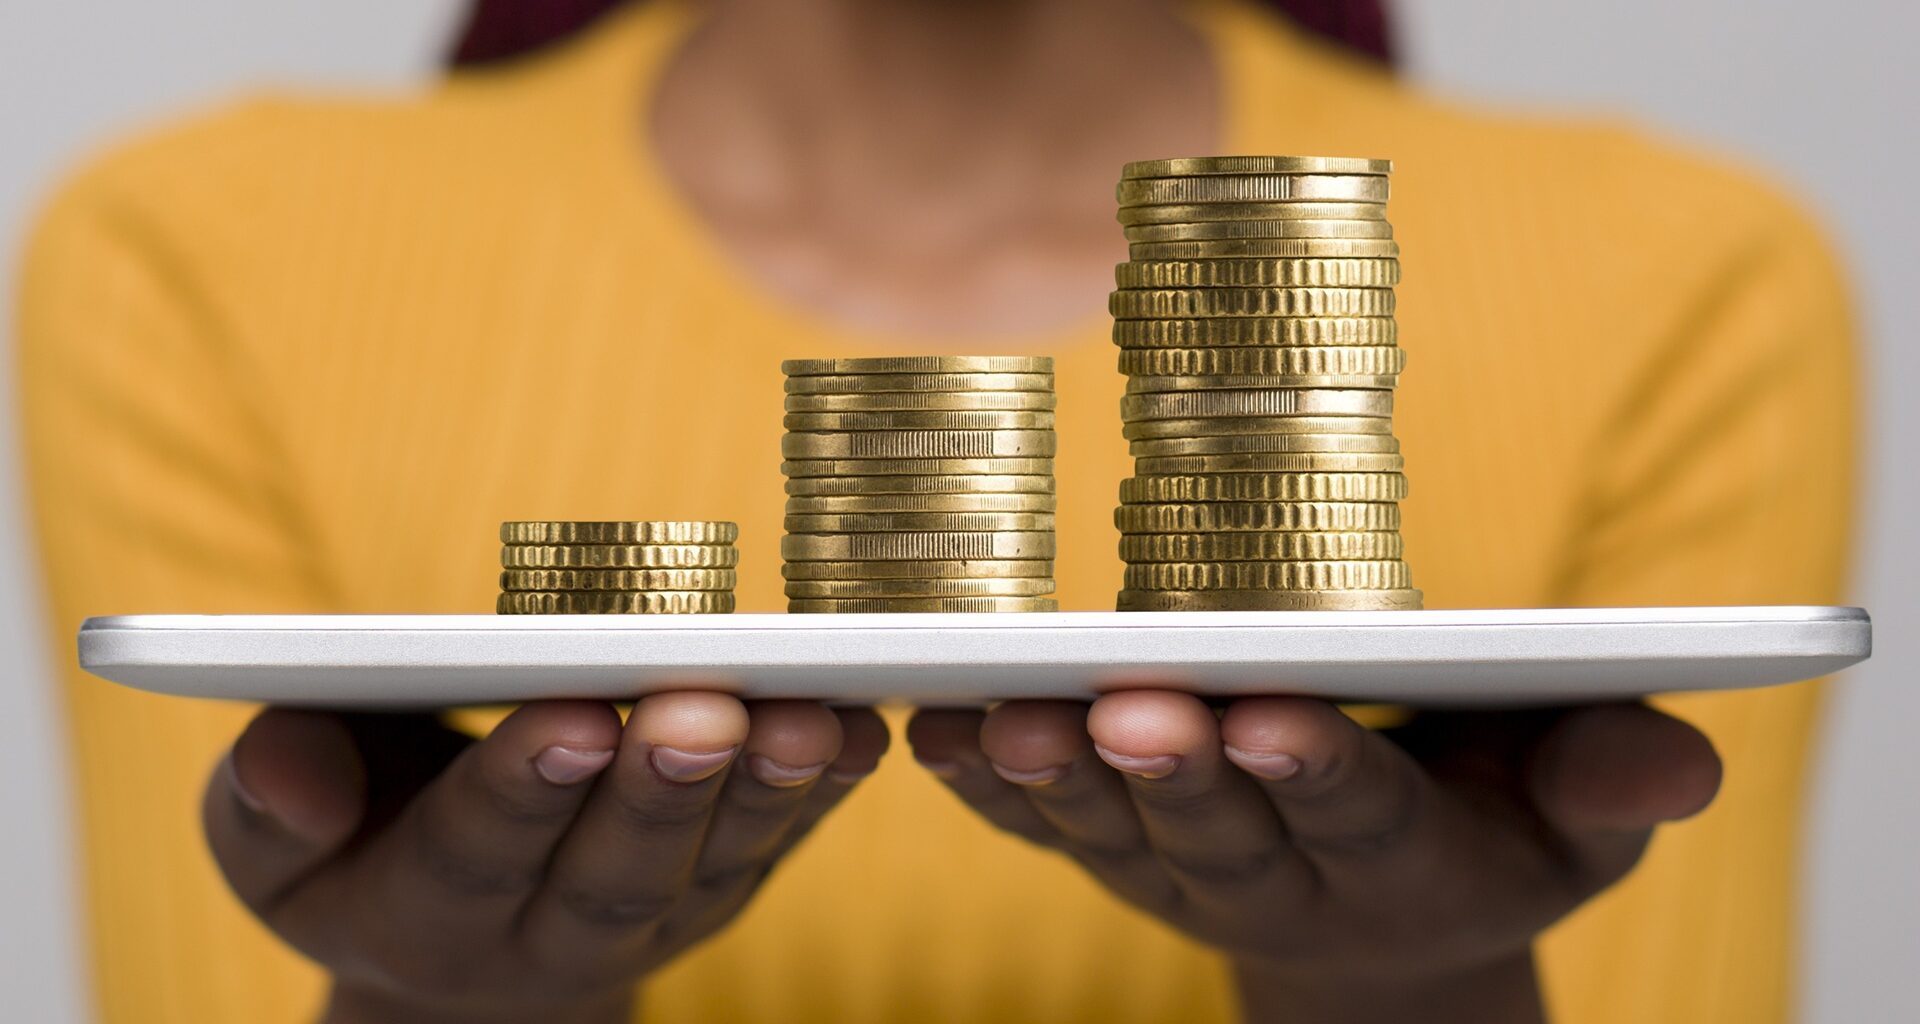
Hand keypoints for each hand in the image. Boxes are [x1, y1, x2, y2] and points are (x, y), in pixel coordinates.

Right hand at [205, 695, 887, 1023]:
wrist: (460, 940)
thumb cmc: (359, 844)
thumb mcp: (279, 840)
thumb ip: (272, 801)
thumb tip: (289, 765)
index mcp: (426, 913)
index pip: (477, 851)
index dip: (524, 787)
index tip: (569, 718)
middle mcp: (553, 931)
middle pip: (617, 865)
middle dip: (659, 786)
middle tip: (696, 709)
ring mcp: (656, 913)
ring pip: (717, 859)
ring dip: (765, 787)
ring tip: (802, 718)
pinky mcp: (725, 878)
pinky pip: (785, 838)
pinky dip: (828, 786)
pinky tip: (865, 727)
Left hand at [908, 694, 1719, 1023]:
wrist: (1385, 912)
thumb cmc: (1491, 821)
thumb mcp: (1575, 812)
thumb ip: (1613, 782)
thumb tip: (1676, 764)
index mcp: (1403, 858)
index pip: (1357, 814)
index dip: (1315, 770)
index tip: (1274, 716)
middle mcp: (1278, 875)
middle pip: (1219, 826)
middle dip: (1175, 767)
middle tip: (1131, 709)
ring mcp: (1181, 869)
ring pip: (1115, 829)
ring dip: (1059, 776)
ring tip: (1009, 720)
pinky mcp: (1113, 847)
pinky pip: (1039, 824)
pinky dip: (985, 787)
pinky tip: (934, 733)